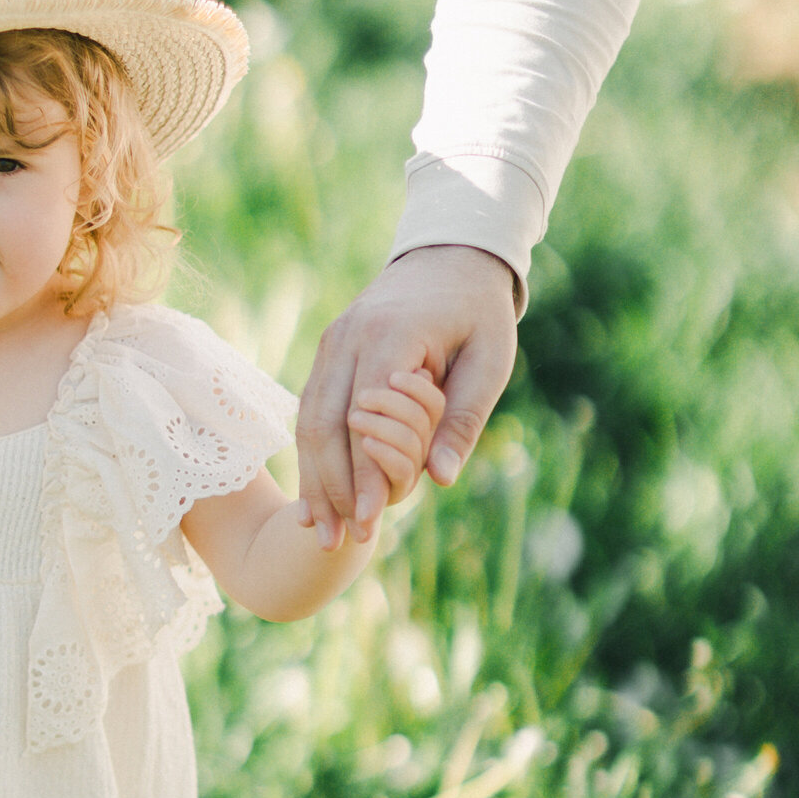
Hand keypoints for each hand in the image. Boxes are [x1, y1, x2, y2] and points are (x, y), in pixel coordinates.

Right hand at [296, 245, 518, 547]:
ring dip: (312, 480)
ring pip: (308, 421)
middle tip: (338, 541)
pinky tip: (314, 497)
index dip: (365, 472)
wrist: (448, 256)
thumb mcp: (491, 361)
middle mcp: (348, 339)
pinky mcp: (326, 353)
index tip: (370, 521)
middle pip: (325, 425)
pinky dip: (310, 456)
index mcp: (391, 337)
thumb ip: (463, 417)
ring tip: (319, 531)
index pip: (367, 416)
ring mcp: (331, 344)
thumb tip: (441, 478)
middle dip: (330, 488)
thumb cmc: (477, 313)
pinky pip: (309, 410)